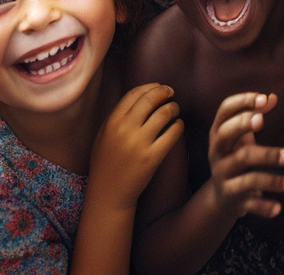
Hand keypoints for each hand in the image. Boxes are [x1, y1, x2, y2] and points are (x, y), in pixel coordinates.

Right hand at [89, 83, 182, 212]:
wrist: (108, 195)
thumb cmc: (107, 163)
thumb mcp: (104, 136)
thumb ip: (118, 116)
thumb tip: (142, 95)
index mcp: (111, 123)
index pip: (134, 93)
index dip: (150, 86)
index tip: (159, 88)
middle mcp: (125, 130)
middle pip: (151, 98)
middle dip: (165, 92)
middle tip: (171, 94)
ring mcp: (139, 143)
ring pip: (165, 112)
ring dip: (174, 107)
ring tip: (174, 110)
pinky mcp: (152, 157)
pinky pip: (173, 132)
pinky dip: (179, 125)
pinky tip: (177, 126)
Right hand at [208, 93, 283, 219]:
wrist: (223, 197)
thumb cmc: (237, 155)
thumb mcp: (243, 136)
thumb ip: (256, 115)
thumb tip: (272, 97)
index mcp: (218, 135)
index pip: (223, 112)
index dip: (241, 103)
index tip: (263, 99)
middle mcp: (217, 156)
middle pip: (227, 138)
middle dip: (244, 127)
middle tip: (264, 122)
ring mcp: (224, 179)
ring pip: (246, 175)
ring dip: (269, 175)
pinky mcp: (234, 200)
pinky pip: (250, 204)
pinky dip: (264, 207)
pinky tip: (279, 207)